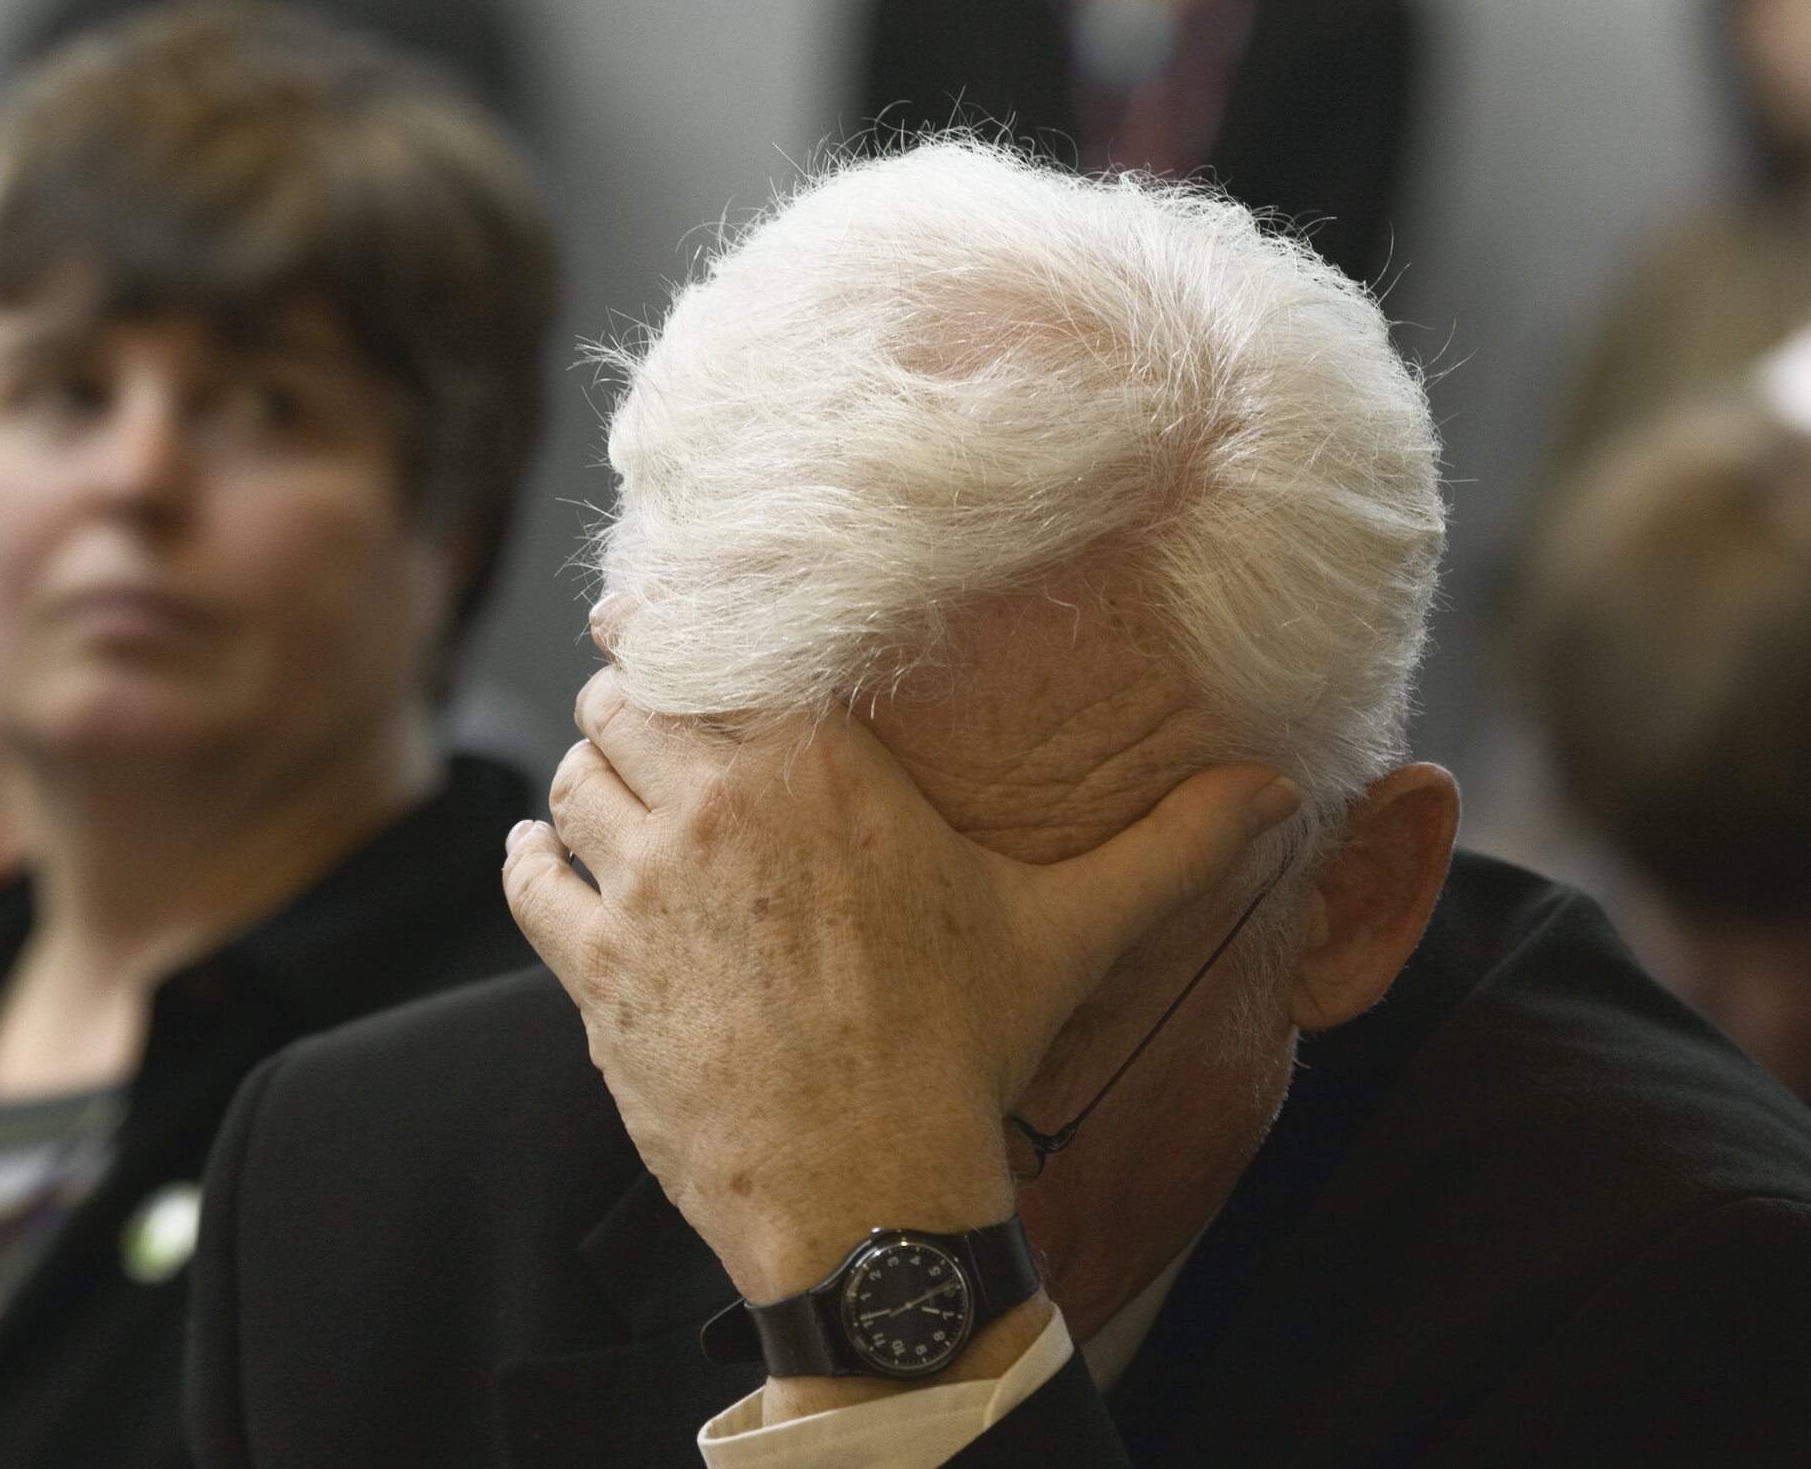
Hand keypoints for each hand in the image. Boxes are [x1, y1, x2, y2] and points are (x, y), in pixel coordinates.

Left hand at [504, 665, 1295, 1303]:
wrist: (870, 1191)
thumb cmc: (966, 1053)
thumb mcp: (1070, 932)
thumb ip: (1170, 847)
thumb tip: (1277, 794)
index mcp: (821, 763)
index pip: (709, 638)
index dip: (672, 622)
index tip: (658, 619)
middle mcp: (719, 805)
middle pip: (627, 699)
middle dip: (635, 704)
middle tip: (654, 724)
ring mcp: (646, 888)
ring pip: (575, 778)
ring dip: (591, 780)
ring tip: (617, 799)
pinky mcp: (597, 972)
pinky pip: (532, 878)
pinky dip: (537, 861)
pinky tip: (556, 864)